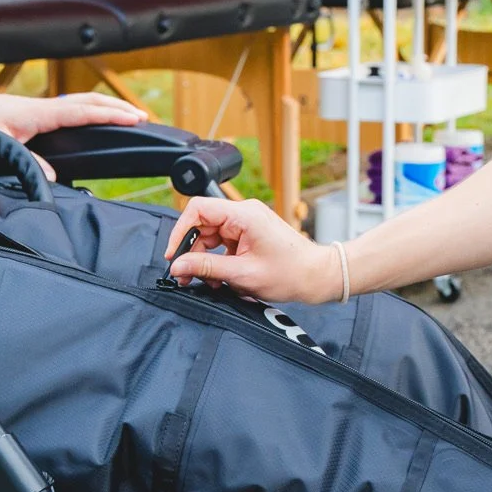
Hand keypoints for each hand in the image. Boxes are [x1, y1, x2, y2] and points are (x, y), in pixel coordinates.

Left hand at [0, 87, 145, 179]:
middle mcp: (46, 106)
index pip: (84, 112)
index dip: (111, 115)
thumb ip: (28, 161)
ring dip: (106, 105)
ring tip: (127, 114)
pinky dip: (90, 109)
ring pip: (81, 102)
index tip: (135, 119)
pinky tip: (93, 117)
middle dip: (118, 107)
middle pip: (90, 101)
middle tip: (143, 116)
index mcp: (42, 112)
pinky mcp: (37, 112)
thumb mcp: (0, 146)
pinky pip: (71, 107)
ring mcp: (42, 107)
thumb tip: (53, 177)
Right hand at [166, 197, 335, 305]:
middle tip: (185, 276)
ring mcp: (247, 223)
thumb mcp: (242, 274)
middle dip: (192, 251)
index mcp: (244, 215)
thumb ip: (207, 268)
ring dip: (205, 259)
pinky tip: (220, 278)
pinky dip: (218, 260)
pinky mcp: (250, 234)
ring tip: (208, 281)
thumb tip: (178, 265)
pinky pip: (223, 243)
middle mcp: (244, 213)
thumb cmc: (290, 273)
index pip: (198, 209)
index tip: (174, 254)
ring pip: (211, 236)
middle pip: (202, 224)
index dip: (180, 231)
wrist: (317, 276)